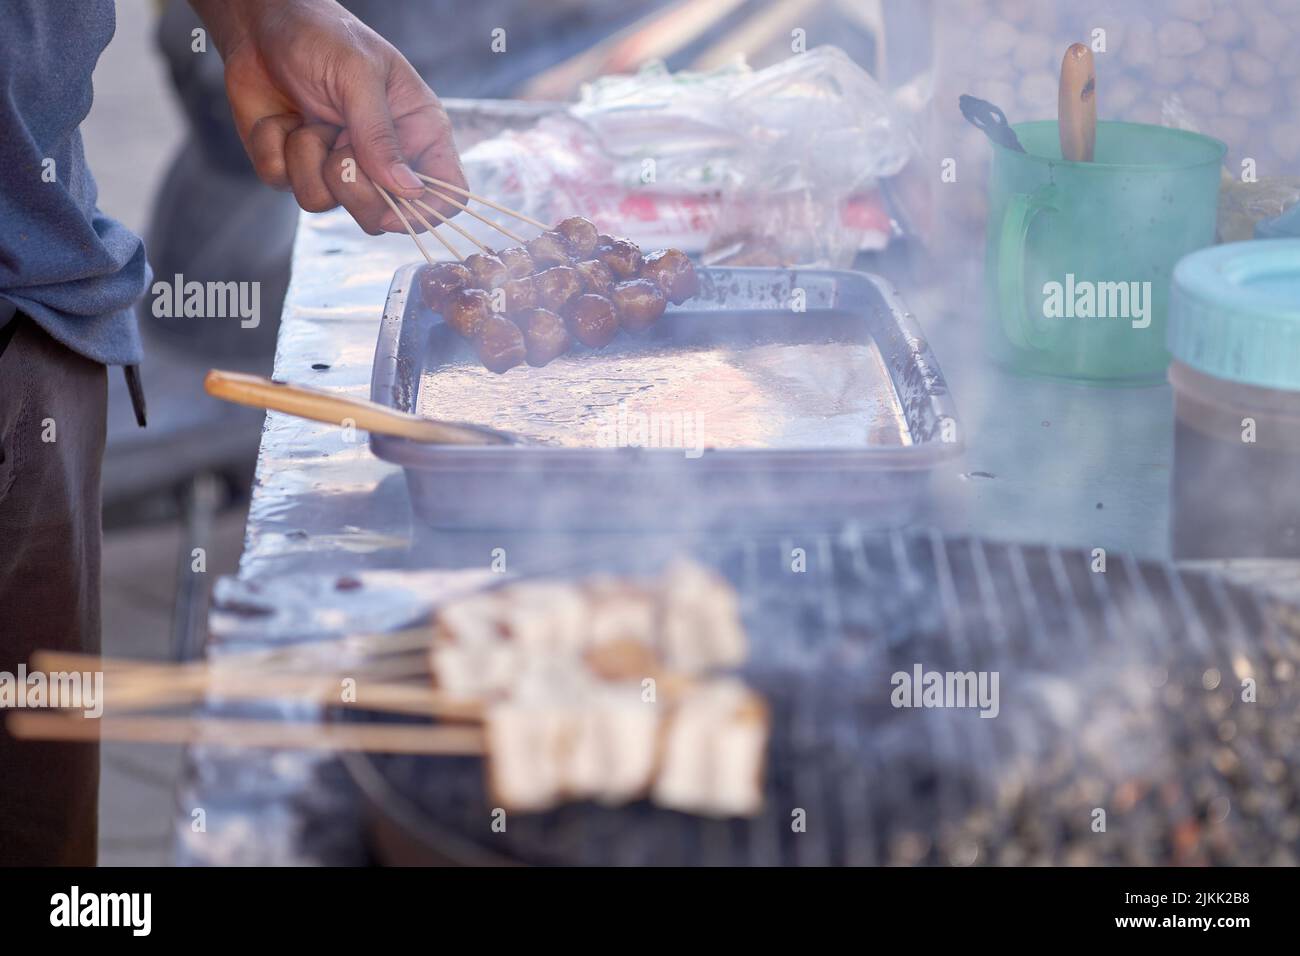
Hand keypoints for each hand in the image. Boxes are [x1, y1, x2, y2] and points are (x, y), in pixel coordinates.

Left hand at [193, 0, 466, 234]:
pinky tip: (281, 120)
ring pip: (326, 203)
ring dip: (306, 157)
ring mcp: (337, 166)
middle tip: (338, 146)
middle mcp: (382, 158)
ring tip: (307, 119)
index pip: (446, 194)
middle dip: (352, 187)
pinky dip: (273, 149)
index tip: (392, 208)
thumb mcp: (359, 75)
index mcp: (418, 132)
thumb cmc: (323, 35)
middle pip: (382, 215)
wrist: (261, 23)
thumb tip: (408, 190)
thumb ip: (381, 135)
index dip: (425, 213)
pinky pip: (284, 184)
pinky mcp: (296, 167)